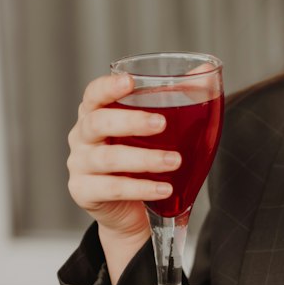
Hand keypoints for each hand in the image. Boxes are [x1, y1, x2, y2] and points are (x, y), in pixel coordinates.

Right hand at [66, 71, 179, 260]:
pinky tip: (164, 188)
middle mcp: (83, 137)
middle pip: (97, 122)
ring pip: (107, 158)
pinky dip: (141, 188)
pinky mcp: (84, 192)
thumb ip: (178, 100)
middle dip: (130, 121)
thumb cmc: (145, 163)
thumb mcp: (160, 133)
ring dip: (144, 158)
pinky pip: (112, 188)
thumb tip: (203, 72)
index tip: (130, 81)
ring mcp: (80, 165)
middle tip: (161, 123)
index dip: (108, 86)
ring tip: (175, 161)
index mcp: (96, 114)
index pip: (93, 94)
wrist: (134, 212)